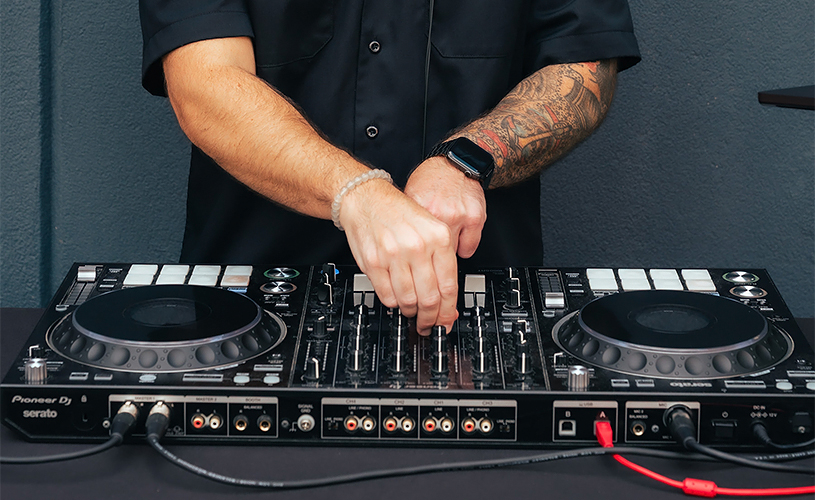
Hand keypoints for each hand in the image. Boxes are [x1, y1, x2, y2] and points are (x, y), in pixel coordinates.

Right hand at [339, 179, 458, 334]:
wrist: (367, 198)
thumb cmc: (399, 213)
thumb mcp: (431, 229)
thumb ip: (442, 264)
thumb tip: (448, 302)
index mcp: (439, 237)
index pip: (449, 286)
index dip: (448, 311)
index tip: (446, 321)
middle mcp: (418, 246)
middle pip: (430, 298)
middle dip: (430, 319)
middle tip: (429, 324)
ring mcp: (394, 255)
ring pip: (408, 301)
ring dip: (411, 311)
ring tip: (412, 309)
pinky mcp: (374, 262)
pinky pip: (387, 295)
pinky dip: (394, 303)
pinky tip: (397, 298)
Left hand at [404, 156, 486, 258]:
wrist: (455, 163)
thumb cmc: (431, 179)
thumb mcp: (410, 196)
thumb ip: (407, 220)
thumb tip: (398, 243)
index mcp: (419, 208)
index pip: (413, 243)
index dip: (412, 252)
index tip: (413, 258)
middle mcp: (438, 212)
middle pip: (432, 251)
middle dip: (430, 255)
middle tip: (429, 252)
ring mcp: (458, 216)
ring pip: (450, 253)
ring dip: (447, 252)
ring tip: (444, 242)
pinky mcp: (475, 218)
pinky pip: (469, 248)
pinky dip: (464, 248)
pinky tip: (459, 241)